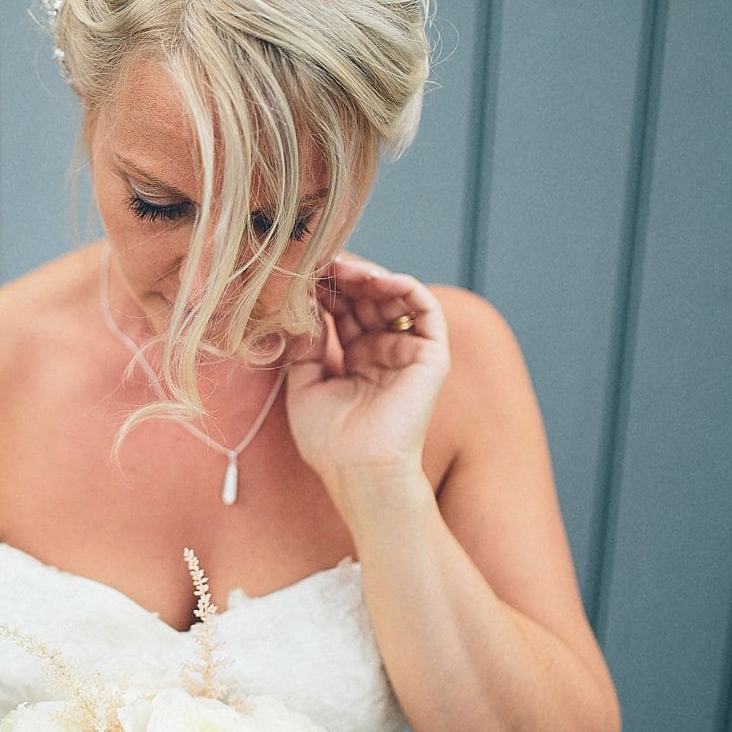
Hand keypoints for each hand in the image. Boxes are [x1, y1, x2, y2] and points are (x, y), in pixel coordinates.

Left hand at [283, 253, 450, 494]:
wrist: (359, 470)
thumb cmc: (329, 441)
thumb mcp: (304, 384)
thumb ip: (304, 344)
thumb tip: (300, 306)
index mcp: (354, 359)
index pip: (343, 310)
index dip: (325, 288)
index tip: (301, 271)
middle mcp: (382, 351)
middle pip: (367, 298)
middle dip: (345, 277)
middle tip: (321, 261)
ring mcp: (407, 352)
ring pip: (394, 297)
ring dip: (371, 276)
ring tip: (346, 269)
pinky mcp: (431, 356)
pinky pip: (424, 309)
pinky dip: (404, 286)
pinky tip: (377, 280)